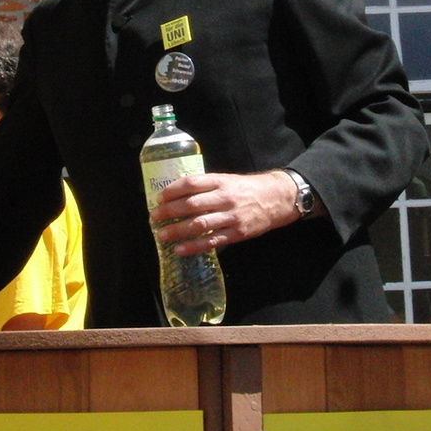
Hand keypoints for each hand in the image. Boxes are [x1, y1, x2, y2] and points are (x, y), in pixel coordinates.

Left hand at [148, 170, 302, 255]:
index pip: (192, 183)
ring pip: (200, 224)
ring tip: (162, 235)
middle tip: (154, 217)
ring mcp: (232, 216)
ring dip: (178, 230)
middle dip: (170, 211)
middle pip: (192, 204)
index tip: (159, 197)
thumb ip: (207, 186)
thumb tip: (178, 195)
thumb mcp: (228, 180)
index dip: (173, 190)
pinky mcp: (237, 233)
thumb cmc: (247, 189)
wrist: (276, 199)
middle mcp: (225, 198)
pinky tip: (180, 249)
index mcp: (221, 181)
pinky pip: (212, 241)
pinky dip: (194, 246)